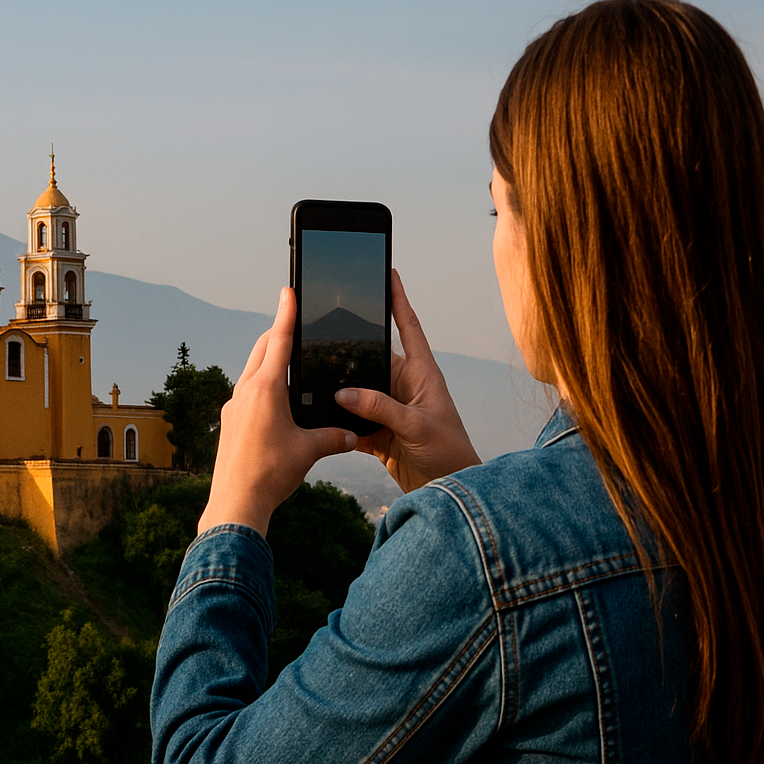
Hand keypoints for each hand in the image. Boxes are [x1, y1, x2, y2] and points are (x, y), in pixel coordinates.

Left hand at [196, 287, 357, 536]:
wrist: (235, 502)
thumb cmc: (270, 474)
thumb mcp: (309, 451)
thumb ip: (334, 437)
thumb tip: (353, 435)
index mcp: (266, 389)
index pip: (278, 341)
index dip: (286, 314)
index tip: (288, 291)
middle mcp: (245, 391)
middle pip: (262, 349)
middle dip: (277, 333)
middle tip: (293, 322)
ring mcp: (233, 406)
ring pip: (251, 370)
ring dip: (268, 359)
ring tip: (287, 359)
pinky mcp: (229, 421)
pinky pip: (246, 391)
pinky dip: (261, 383)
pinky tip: (274, 398)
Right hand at [335, 270, 480, 491]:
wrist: (448, 490)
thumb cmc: (448, 452)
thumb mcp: (415, 425)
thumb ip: (380, 407)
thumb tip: (343, 393)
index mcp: (422, 374)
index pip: (408, 328)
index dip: (398, 300)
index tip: (389, 274)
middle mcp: (405, 387)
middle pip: (371, 360)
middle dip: (349, 354)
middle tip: (322, 339)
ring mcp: (390, 409)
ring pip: (358, 392)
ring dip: (341, 392)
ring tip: (315, 382)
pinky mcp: (379, 433)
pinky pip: (352, 420)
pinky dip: (338, 422)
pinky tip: (320, 420)